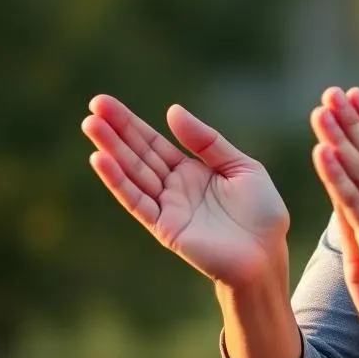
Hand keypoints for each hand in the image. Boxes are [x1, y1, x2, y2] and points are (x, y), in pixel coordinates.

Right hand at [82, 95, 288, 288]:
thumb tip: (172, 111)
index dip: (131, 124)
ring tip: (91, 125)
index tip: (105, 103)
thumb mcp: (240, 166)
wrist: (267, 254)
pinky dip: (119, 181)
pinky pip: (137, 201)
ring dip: (111, 150)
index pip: (154, 143)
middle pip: (140, 153)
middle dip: (116, 130)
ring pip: (134, 173)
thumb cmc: (261, 212)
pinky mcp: (164, 226)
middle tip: (94, 104)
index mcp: (193, 170)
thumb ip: (208, 142)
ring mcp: (167, 206)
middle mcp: (175, 187)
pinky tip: (101, 160)